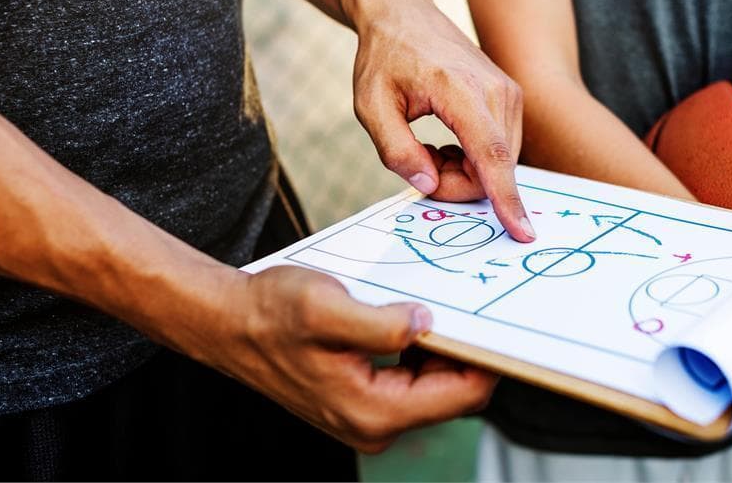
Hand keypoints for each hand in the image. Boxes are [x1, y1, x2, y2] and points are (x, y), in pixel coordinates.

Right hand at [209, 265, 496, 452]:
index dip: (488, 360)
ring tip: (442, 308)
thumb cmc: (271, 314)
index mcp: (374, 410)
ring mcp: (370, 415)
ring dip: (444, 349)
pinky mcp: (364, 400)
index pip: (461, 395)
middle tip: (474, 306)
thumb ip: (381, 323)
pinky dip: (422, 351)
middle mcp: (376, 424)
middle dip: (468, 351)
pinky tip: (414, 319)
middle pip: (454, 394)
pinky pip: (413, 379)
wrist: (230, 324)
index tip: (502, 324)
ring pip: (435, 385)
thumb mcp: (326, 307)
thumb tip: (427, 324)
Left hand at [351, 0, 533, 241]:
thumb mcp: (370, 106)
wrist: (404, 15)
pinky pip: (501, 149)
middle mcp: (496, 90)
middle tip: (419, 162)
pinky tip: (448, 140)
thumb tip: (427, 185)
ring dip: (464, 172)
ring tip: (430, 146)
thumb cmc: (384, 58)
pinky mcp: (511, 97)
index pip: (491, 154)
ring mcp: (509, 92)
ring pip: (499, 163)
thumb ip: (396, 151)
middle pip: (494, 168)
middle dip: (456, 183)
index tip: (523, 232)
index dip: (506, 199)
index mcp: (460, 90)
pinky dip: (474, 159)